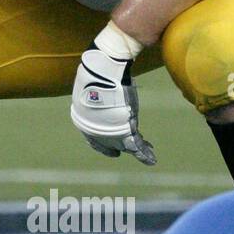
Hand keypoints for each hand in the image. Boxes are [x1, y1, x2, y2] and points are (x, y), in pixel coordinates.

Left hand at [70, 44, 155, 164]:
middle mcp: (94, 130)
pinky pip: (136, 146)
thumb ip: (96, 87)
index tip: (110, 148)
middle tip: (122, 152)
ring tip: (148, 154)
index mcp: (83, 119)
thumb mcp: (92, 84)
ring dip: (138, 149)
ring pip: (126, 144)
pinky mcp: (124, 131)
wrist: (102, 72)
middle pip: (109, 142)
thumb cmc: (96, 73)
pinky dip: (144, 154)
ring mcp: (108, 132)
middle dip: (119, 146)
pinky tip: (151, 160)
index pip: (92, 137)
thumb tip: (99, 72)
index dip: (101, 144)